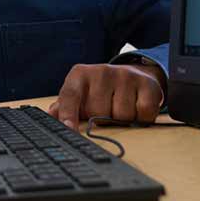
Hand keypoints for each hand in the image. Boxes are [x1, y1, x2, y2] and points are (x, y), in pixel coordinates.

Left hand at [48, 63, 165, 127]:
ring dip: (123, 120)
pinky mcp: (147, 84)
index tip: (69, 129)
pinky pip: (143, 114)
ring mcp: (125, 76)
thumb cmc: (101, 89)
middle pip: (99, 112)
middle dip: (103, 119)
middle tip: (107, 110)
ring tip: (121, 106)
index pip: (70, 95)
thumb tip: (51, 115)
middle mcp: (101, 71)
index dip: (68, 114)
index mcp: (80, 74)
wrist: (135, 74)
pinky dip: (142, 118)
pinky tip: (137, 107)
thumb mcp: (81, 93)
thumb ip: (65, 105)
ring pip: (122, 116)